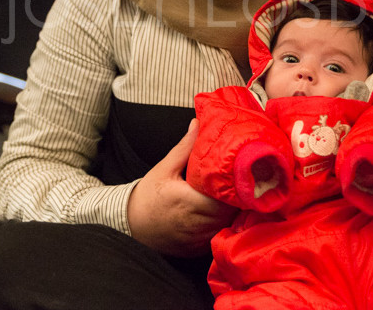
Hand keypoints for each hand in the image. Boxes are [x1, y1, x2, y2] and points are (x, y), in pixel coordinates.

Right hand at [127, 119, 237, 255]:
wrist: (130, 225)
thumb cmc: (147, 196)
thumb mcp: (164, 168)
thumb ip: (185, 148)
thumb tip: (198, 123)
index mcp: (188, 202)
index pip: (224, 198)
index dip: (235, 188)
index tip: (240, 175)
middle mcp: (195, 224)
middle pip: (230, 213)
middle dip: (237, 199)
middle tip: (241, 183)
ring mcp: (197, 240)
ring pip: (227, 226)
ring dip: (232, 212)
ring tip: (234, 196)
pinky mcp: (197, 249)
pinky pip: (218, 236)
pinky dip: (222, 225)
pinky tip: (221, 213)